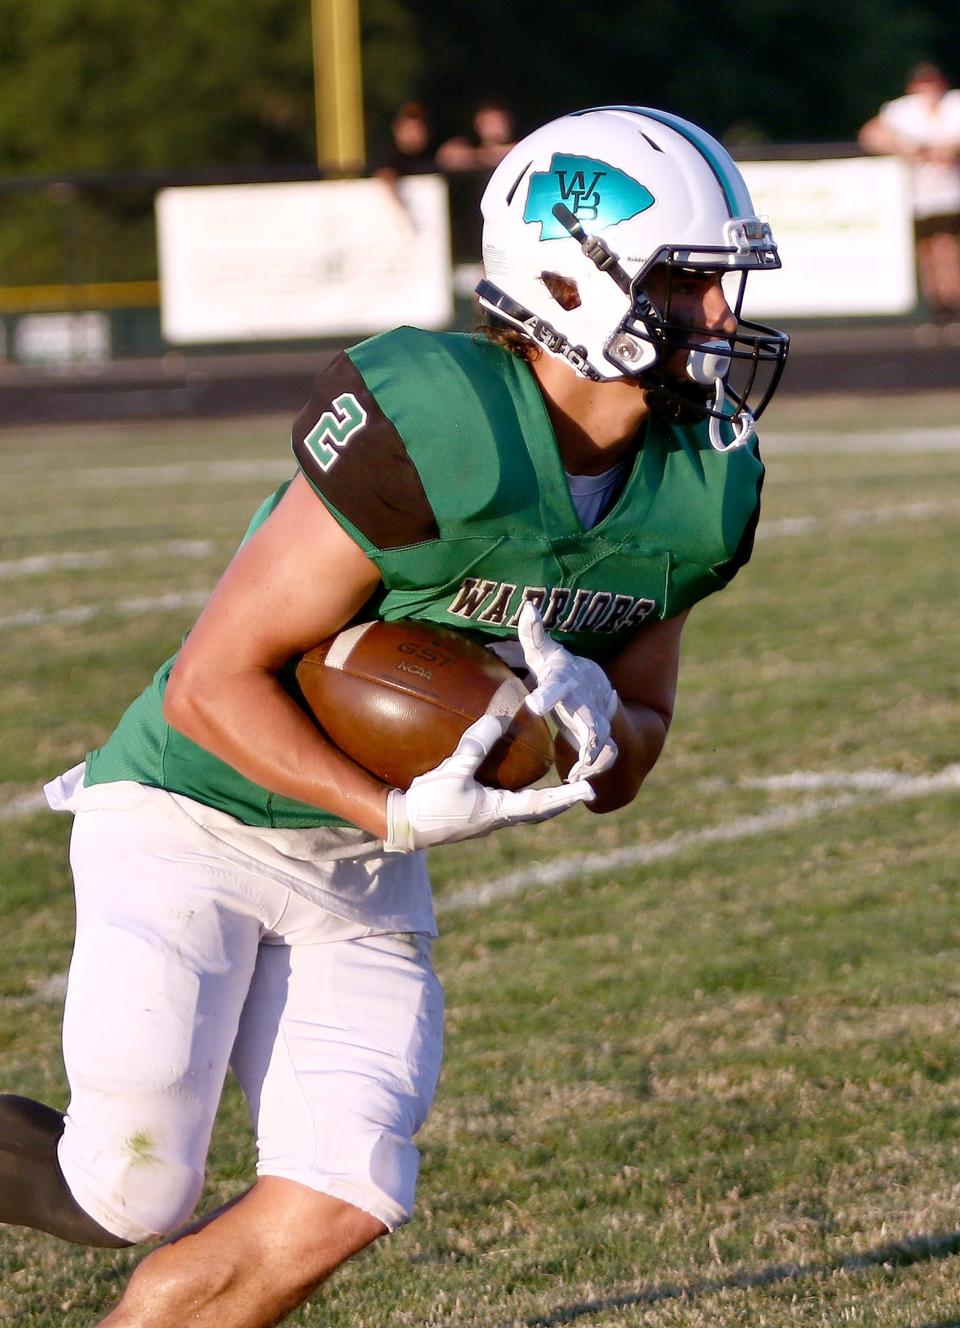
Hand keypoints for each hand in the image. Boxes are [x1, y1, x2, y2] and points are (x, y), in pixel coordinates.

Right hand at [384, 712, 593, 852]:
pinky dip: (522, 795)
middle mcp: (498, 818)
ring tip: (559, 787)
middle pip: (540, 811)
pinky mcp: (475, 815)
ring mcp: (487, 819)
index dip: (567, 796)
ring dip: (545, 800)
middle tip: (582, 790)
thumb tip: (498, 718)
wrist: (405, 827)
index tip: (589, 791)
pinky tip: (515, 782)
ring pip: (525, 810)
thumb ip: (476, 746)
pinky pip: (508, 805)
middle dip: (562, 801)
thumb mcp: (453, 771)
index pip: (542, 804)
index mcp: (499, 811)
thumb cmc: (430, 804)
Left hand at [517, 601, 618, 781]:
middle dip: (588, 735)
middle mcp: (585, 704)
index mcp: (566, 683)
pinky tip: (581, 784)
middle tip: (584, 748)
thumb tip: (528, 605)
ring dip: (595, 759)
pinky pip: (603, 759)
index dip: (547, 696)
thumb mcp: (546, 655)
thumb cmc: (560, 671)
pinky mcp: (601, 741)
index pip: (556, 688)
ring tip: (582, 775)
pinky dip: (594, 771)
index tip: (534, 706)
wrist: (594, 687)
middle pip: (589, 720)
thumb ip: (533, 635)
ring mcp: (596, 723)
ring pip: (602, 743)